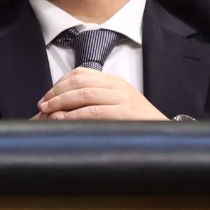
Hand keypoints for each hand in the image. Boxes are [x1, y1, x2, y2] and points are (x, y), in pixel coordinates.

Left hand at [35, 68, 167, 120]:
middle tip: (42, 105)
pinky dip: (75, 115)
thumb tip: (63, 108)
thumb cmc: (137, 124)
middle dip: (56, 93)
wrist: (166, 136)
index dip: (59, 84)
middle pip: (79, 82)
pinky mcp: (126, 113)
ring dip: (61, 103)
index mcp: (115, 81)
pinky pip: (94, 111)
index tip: (46, 97)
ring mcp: (123, 98)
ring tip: (48, 112)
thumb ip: (97, 101)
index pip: (80, 73)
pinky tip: (64, 120)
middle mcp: (118, 86)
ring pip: (84, 94)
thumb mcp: (118, 105)